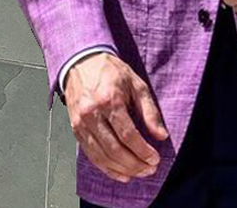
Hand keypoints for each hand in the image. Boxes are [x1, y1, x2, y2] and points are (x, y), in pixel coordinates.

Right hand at [64, 51, 168, 182]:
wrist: (83, 62)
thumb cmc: (111, 72)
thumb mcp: (137, 84)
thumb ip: (149, 111)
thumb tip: (161, 135)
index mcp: (110, 100)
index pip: (128, 134)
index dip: (142, 150)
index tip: (154, 158)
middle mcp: (93, 113)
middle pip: (114, 149)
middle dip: (134, 163)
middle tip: (149, 169)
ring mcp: (81, 123)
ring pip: (102, 156)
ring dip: (121, 169)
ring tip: (138, 173)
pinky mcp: (75, 129)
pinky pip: (91, 154)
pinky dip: (105, 167)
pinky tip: (119, 172)